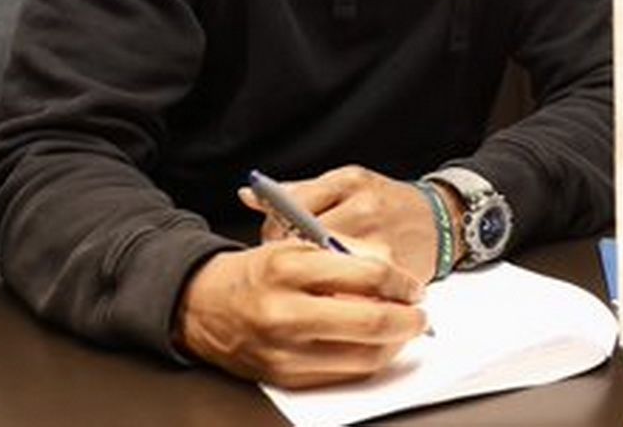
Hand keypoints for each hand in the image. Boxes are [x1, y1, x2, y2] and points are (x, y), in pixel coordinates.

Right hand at [174, 241, 427, 387]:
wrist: (203, 306)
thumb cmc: (257, 273)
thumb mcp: (297, 245)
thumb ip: (347, 256)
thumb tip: (395, 276)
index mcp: (288, 268)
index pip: (367, 276)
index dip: (401, 282)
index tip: (412, 286)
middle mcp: (285, 313)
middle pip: (371, 323)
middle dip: (408, 319)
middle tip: (419, 313)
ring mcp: (285, 351)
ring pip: (364, 356)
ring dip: (394, 344)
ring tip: (402, 329)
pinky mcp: (286, 377)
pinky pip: (344, 374)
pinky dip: (368, 359)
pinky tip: (374, 345)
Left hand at [241, 165, 443, 280]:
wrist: (444, 219)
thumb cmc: (388, 203)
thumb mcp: (346, 185)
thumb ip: (297, 191)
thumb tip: (248, 196)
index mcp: (350, 182)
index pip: (291, 208)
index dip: (275, 231)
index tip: (276, 241)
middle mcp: (366, 207)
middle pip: (305, 240)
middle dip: (293, 256)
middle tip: (295, 263)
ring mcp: (381, 240)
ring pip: (326, 268)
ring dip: (315, 277)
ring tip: (317, 277)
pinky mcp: (394, 270)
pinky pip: (351, 290)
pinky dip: (340, 293)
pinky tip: (339, 290)